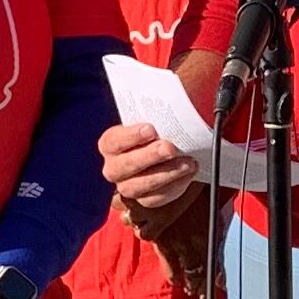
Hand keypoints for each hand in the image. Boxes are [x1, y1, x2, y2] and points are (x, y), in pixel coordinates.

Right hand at [99, 118, 202, 234]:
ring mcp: (127, 187)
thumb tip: (178, 98)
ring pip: (139, 187)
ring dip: (165, 174)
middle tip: (169, 148)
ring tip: (186, 163)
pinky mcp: (144, 200)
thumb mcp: (153, 120)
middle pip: (124, 167)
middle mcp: (114, 168)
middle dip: (149, 157)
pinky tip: (188, 173)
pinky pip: (156, 199)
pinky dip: (174, 187)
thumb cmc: (156, 132)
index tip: (151, 129)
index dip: (130, 136)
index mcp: (110, 145)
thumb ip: (156, 114)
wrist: (167, 150)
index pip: (113, 141)